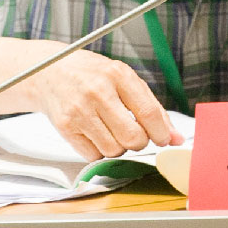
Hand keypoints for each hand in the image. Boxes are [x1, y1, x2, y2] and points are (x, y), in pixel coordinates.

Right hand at [27, 48, 183, 160]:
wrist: (49, 72)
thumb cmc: (94, 76)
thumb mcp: (124, 79)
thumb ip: (152, 108)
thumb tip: (177, 138)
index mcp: (119, 75)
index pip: (149, 112)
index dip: (161, 133)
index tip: (165, 140)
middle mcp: (98, 92)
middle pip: (133, 137)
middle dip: (139, 142)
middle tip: (134, 135)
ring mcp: (79, 110)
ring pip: (113, 150)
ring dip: (118, 147)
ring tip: (111, 131)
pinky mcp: (64, 127)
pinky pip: (93, 155)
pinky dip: (98, 150)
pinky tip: (95, 134)